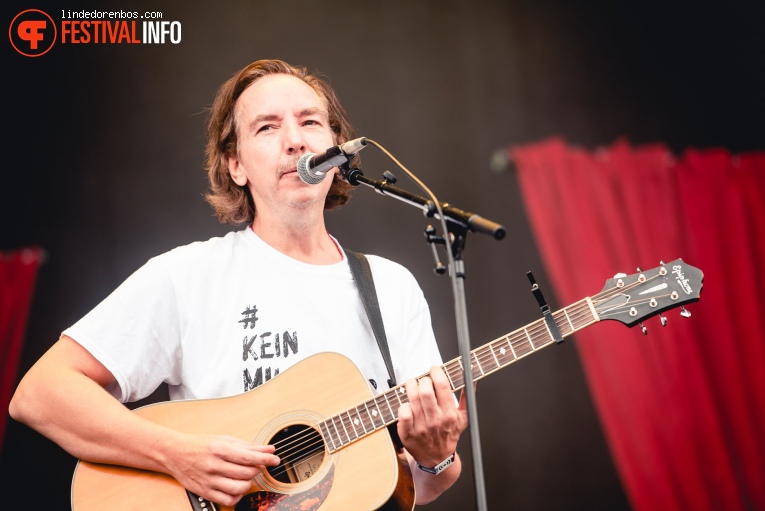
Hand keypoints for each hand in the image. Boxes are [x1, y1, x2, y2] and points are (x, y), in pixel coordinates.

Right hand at [165, 434, 279, 505]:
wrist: (175, 454)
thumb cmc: (202, 445)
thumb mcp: (225, 440)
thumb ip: (248, 446)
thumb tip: (269, 449)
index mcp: (220, 449)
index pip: (249, 457)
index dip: (266, 459)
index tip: (275, 459)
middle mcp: (214, 465)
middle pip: (247, 473)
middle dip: (257, 469)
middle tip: (257, 465)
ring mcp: (209, 480)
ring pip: (239, 487)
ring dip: (249, 483)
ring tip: (247, 476)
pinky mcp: (205, 492)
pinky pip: (228, 499)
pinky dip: (238, 495)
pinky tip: (237, 487)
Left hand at [396, 366, 468, 467]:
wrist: (437, 460)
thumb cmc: (449, 435)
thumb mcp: (463, 418)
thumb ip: (467, 397)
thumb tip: (472, 379)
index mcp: (449, 413)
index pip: (442, 385)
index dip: (436, 372)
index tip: (434, 370)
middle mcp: (435, 419)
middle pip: (425, 390)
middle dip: (423, 380)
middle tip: (423, 381)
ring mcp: (421, 427)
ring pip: (412, 398)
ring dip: (411, 387)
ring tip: (412, 386)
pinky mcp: (408, 433)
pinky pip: (403, 413)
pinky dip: (403, 405)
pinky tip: (407, 404)